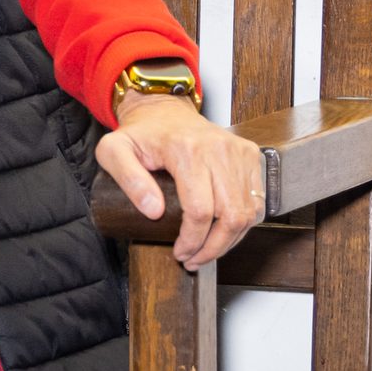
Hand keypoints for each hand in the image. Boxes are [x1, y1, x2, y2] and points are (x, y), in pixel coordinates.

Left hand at [96, 93, 265, 267]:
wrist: (165, 111)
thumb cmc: (141, 134)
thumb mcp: (115, 151)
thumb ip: (128, 179)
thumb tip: (152, 210)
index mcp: (187, 150)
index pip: (200, 211)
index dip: (192, 241)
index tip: (179, 252)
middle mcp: (219, 150)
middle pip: (230, 216)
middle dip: (213, 248)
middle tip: (194, 259)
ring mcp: (239, 152)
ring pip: (248, 212)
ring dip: (230, 241)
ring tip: (208, 251)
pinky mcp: (250, 155)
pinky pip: (257, 200)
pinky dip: (244, 224)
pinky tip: (225, 233)